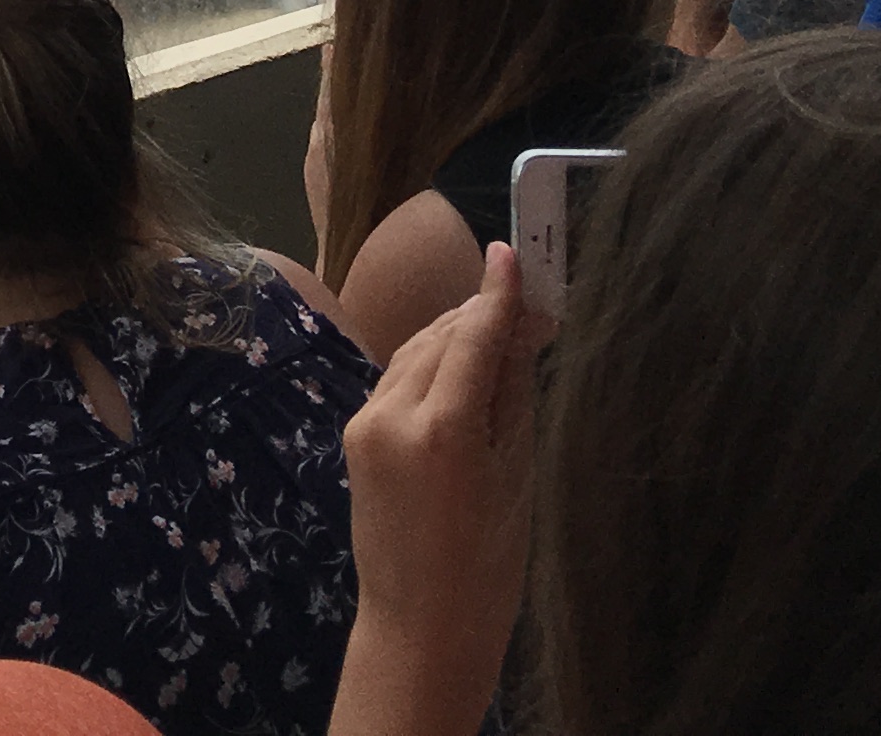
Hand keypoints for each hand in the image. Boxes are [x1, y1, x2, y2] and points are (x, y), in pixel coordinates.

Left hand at [337, 244, 550, 735]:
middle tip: (526, 304)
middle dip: (479, 316)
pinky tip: (461, 370)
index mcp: (442, 432)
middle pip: (439, 340)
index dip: (496, 294)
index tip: (512, 254)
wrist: (420, 627)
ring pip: (414, 355)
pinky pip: (397, 382)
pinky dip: (429, 366)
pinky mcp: (354, 435)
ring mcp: (365, 424)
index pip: (472, 338)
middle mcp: (392, 417)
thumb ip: (513, 397)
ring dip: (453, 337)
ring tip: (499, 332)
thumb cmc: (486, 567)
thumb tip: (522, 332)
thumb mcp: (516, 479)